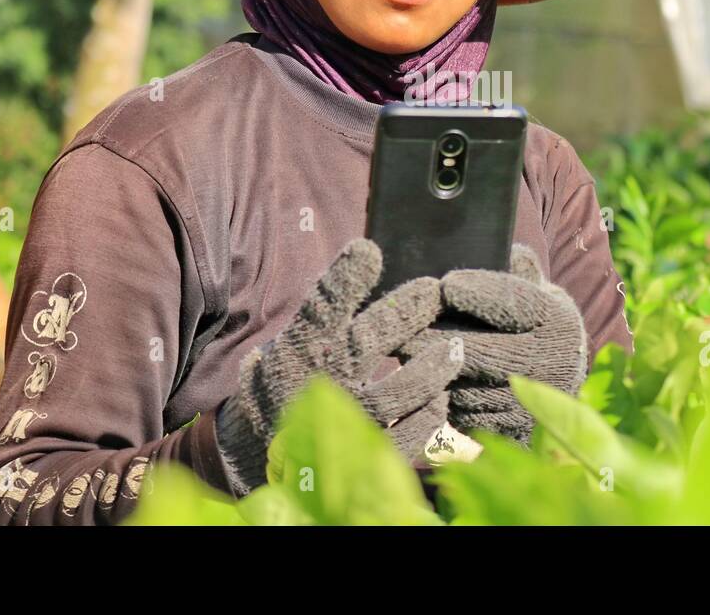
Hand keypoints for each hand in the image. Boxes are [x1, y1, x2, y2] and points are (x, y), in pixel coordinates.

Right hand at [215, 238, 459, 494]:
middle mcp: (317, 383)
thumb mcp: (293, 342)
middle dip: (405, 312)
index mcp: (296, 351)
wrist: (255, 457)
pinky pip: (404, 438)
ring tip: (454, 349)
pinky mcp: (359, 459)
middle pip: (366, 341)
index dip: (343, 279)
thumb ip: (326, 311)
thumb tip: (367, 258)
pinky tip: (440, 398)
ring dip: (430, 369)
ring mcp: (338, 425)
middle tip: (434, 291)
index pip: (318, 309)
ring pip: (394, 395)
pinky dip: (428, 416)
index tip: (368, 250)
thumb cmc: (287, 384)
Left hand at [399, 245, 586, 446]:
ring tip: (398, 351)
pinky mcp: (507, 429)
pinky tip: (416, 380)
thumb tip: (503, 248)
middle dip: (436, 338)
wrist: (559, 378)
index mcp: (556, 322)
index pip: (517, 305)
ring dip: (430, 371)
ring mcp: (529, 401)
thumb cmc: (534, 323)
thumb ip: (519, 268)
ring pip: (466, 388)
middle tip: (400, 327)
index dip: (479, 294)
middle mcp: (549, 365)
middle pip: (482, 352)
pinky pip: (464, 414)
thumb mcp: (537, 289)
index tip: (445, 284)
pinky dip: (438, 397)